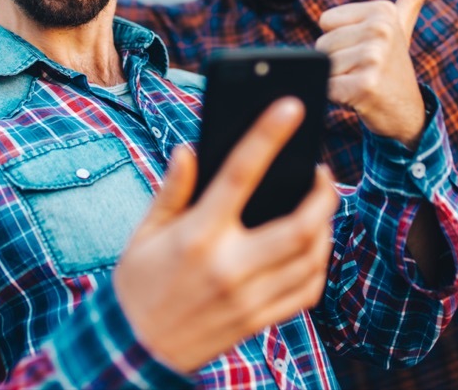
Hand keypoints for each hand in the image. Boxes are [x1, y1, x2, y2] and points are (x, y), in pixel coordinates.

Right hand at [113, 98, 338, 373]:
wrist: (132, 351)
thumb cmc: (137, 284)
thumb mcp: (145, 233)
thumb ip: (172, 190)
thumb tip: (191, 149)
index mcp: (198, 235)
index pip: (241, 173)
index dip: (269, 135)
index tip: (292, 106)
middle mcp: (229, 266)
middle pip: (300, 225)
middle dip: (323, 195)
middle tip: (322, 175)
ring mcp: (247, 298)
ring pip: (311, 258)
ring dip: (325, 228)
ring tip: (318, 209)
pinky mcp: (257, 322)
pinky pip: (306, 292)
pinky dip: (319, 266)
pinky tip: (312, 249)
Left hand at [315, 0, 436, 147]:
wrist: (406, 113)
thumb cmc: (393, 68)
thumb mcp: (400, 30)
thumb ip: (409, 1)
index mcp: (382, 11)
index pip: (326, 21)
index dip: (339, 40)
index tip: (363, 50)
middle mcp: (380, 30)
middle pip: (322, 43)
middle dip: (336, 61)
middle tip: (362, 70)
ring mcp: (374, 57)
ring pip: (324, 65)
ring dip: (336, 79)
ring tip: (361, 81)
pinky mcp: (365, 84)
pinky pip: (328, 86)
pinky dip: (336, 96)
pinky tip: (357, 97)